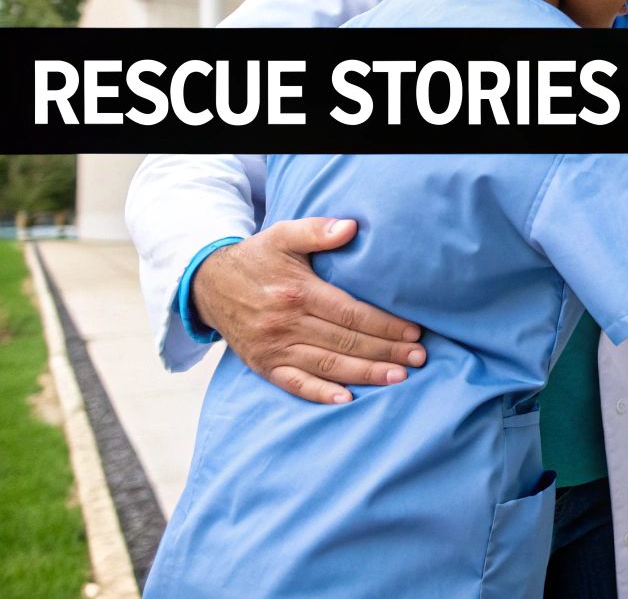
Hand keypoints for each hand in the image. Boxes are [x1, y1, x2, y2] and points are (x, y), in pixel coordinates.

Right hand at [191, 217, 425, 403]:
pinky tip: (347, 400)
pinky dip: (320, 394)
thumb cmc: (256, 258)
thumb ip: (317, 230)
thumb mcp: (282, 235)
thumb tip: (351, 227)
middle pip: (345, 342)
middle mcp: (285, 323)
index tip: (414, 331)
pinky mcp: (263, 365)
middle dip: (386, 351)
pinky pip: (294, 384)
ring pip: (327, 365)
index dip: (385, 324)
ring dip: (366, 374)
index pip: (350, 313)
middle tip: (419, 358)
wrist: (208, 284)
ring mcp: (273, 348)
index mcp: (297, 292)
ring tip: (399, 377)